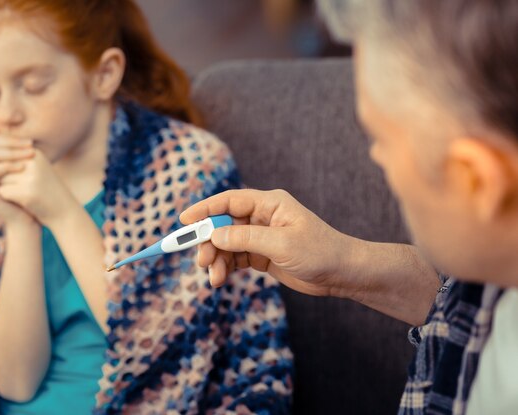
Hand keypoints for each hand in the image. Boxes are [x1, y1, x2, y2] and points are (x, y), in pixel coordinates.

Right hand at [0, 134, 36, 225]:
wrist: (26, 220)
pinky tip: (24, 165)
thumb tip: (27, 137)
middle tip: (31, 144)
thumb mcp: (25, 173)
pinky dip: (8, 166)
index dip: (10, 139)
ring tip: (31, 154)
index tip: (30, 141)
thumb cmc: (29, 196)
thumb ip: (21, 157)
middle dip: (12, 143)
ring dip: (12, 152)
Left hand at [0, 148, 77, 227]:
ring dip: (5, 187)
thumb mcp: (34, 169)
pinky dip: (7, 198)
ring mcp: (31, 177)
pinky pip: (2, 191)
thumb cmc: (46, 190)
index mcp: (35, 153)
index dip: (6, 169)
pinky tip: (23, 202)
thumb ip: (14, 158)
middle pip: (0, 165)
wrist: (64, 212)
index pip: (4, 152)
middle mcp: (34, 162)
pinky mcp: (27, 193)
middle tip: (21, 188)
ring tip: (25, 194)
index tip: (17, 180)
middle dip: (4, 178)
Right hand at [180, 189, 355, 295]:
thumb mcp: (281, 244)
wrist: (342, 274)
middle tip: (201, 261)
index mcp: (269, 203)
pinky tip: (220, 280)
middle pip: (222, 224)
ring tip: (214, 279)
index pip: (228, 201)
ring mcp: (260, 235)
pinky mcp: (261, 254)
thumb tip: (214, 234)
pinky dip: (225, 268)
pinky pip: (234, 257)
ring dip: (216, 260)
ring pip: (226, 243)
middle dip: (208, 242)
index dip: (204, 209)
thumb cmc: (320, 252)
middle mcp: (262, 216)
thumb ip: (245, 237)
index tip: (183, 221)